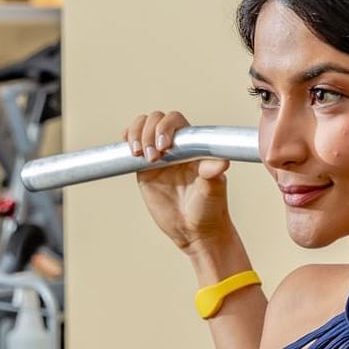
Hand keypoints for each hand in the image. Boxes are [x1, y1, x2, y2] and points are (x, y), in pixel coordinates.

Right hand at [124, 109, 233, 251]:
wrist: (193, 230)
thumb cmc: (209, 209)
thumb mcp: (212, 192)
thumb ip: (213, 175)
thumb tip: (221, 162)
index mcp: (192, 146)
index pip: (176, 121)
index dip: (166, 126)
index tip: (164, 146)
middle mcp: (175, 146)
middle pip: (156, 119)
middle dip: (149, 131)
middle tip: (153, 157)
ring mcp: (159, 156)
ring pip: (142, 126)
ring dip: (136, 134)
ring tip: (140, 155)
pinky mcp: (144, 168)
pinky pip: (132, 144)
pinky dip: (127, 139)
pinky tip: (130, 150)